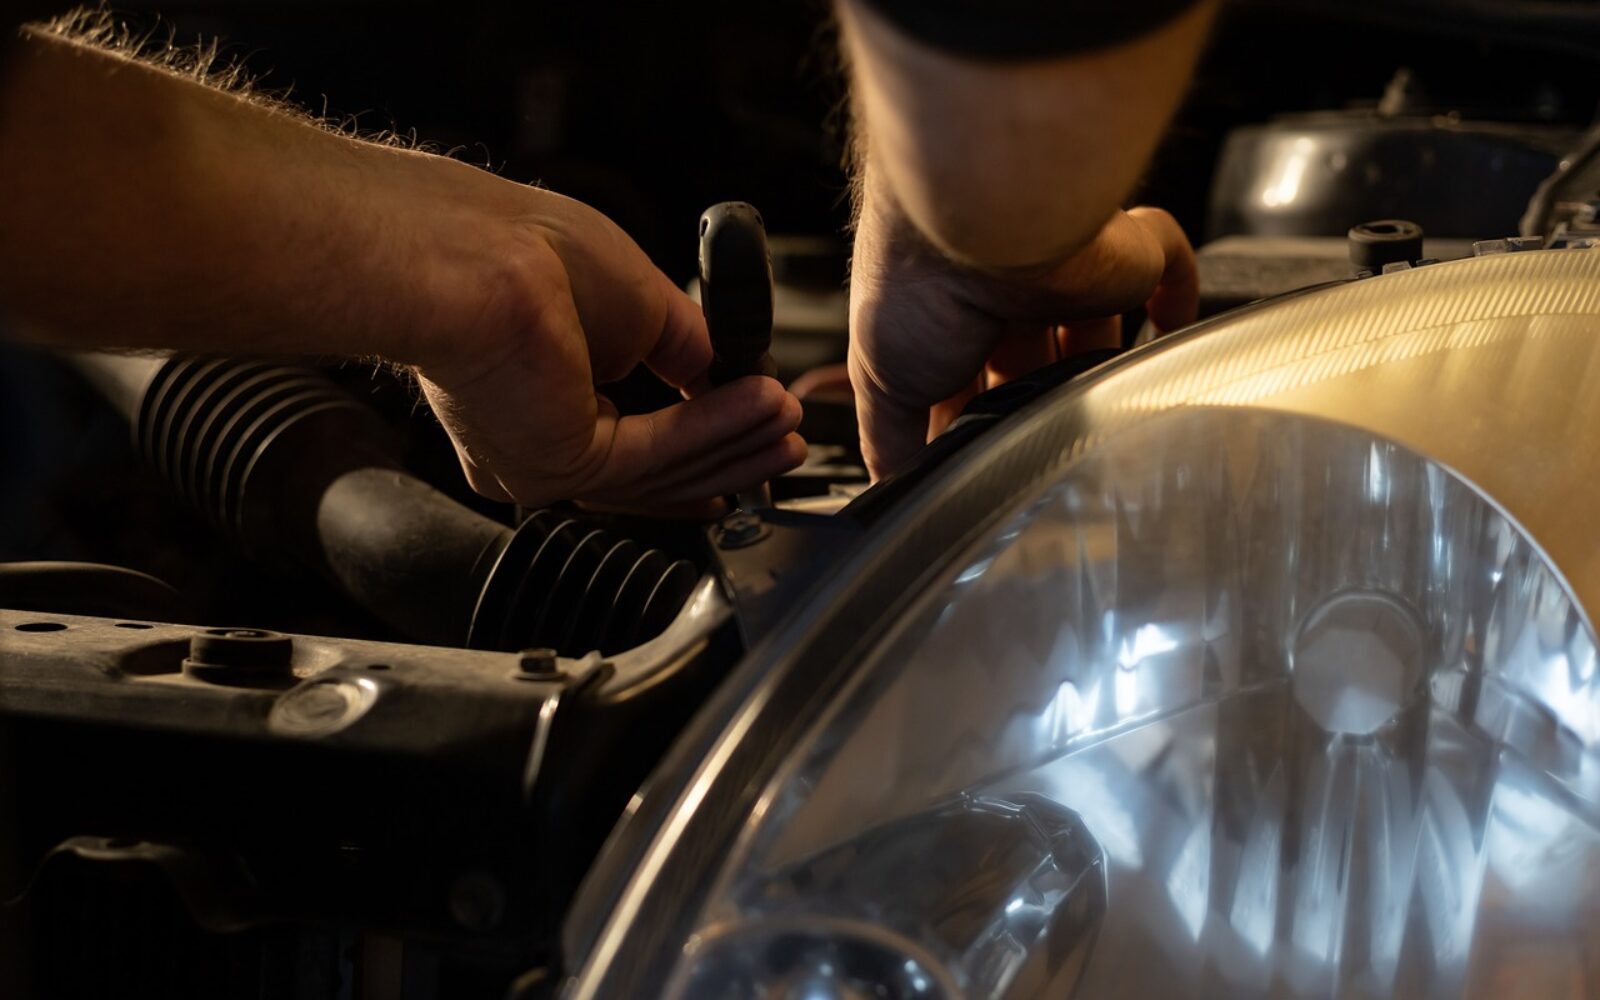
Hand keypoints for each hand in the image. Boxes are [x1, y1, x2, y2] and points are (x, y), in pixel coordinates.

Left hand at [404, 185, 805, 509]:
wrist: (474, 256)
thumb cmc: (518, 249)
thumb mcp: (634, 297)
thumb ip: (682, 345)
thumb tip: (727, 373)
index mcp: (534, 394)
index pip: (626, 441)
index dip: (696, 442)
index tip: (749, 431)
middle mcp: (531, 437)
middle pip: (651, 468)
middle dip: (729, 452)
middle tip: (785, 438)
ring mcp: (541, 459)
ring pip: (659, 468)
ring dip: (734, 442)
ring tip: (787, 422)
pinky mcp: (558, 464)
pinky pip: (655, 454)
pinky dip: (716, 430)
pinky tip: (760, 406)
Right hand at [847, 187, 1197, 479]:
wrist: (980, 217)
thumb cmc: (918, 280)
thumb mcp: (880, 379)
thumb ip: (889, 437)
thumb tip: (898, 487)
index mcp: (945, 309)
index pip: (967, 380)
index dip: (972, 423)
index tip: (975, 469)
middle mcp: (1006, 289)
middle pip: (1036, 363)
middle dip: (1033, 406)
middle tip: (1036, 453)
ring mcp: (1068, 271)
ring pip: (1096, 328)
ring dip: (1095, 373)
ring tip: (1095, 420)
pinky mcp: (1124, 253)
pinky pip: (1168, 267)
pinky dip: (1177, 299)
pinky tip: (1171, 330)